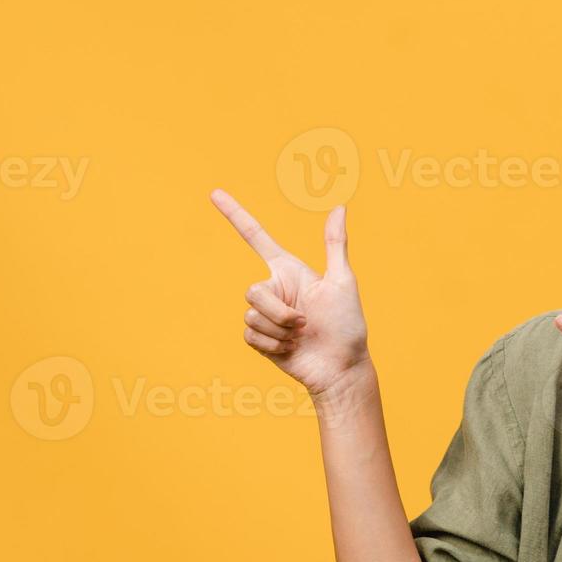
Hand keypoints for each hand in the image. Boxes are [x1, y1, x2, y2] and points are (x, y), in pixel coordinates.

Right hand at [211, 189, 370, 397]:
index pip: (256, 238)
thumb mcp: (342, 282)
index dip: (235, 215)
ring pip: (251, 315)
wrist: (340, 368)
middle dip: (279, 312)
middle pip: (252, 291)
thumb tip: (339, 207)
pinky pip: (250, 335)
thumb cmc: (347, 326)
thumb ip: (335, 245)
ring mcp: (265, 315)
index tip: (214, 193)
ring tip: (300, 338)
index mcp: (289, 271)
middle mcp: (274, 290)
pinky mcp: (259, 338)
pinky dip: (272, 345)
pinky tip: (290, 349)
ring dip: (279, 331)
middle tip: (304, 323)